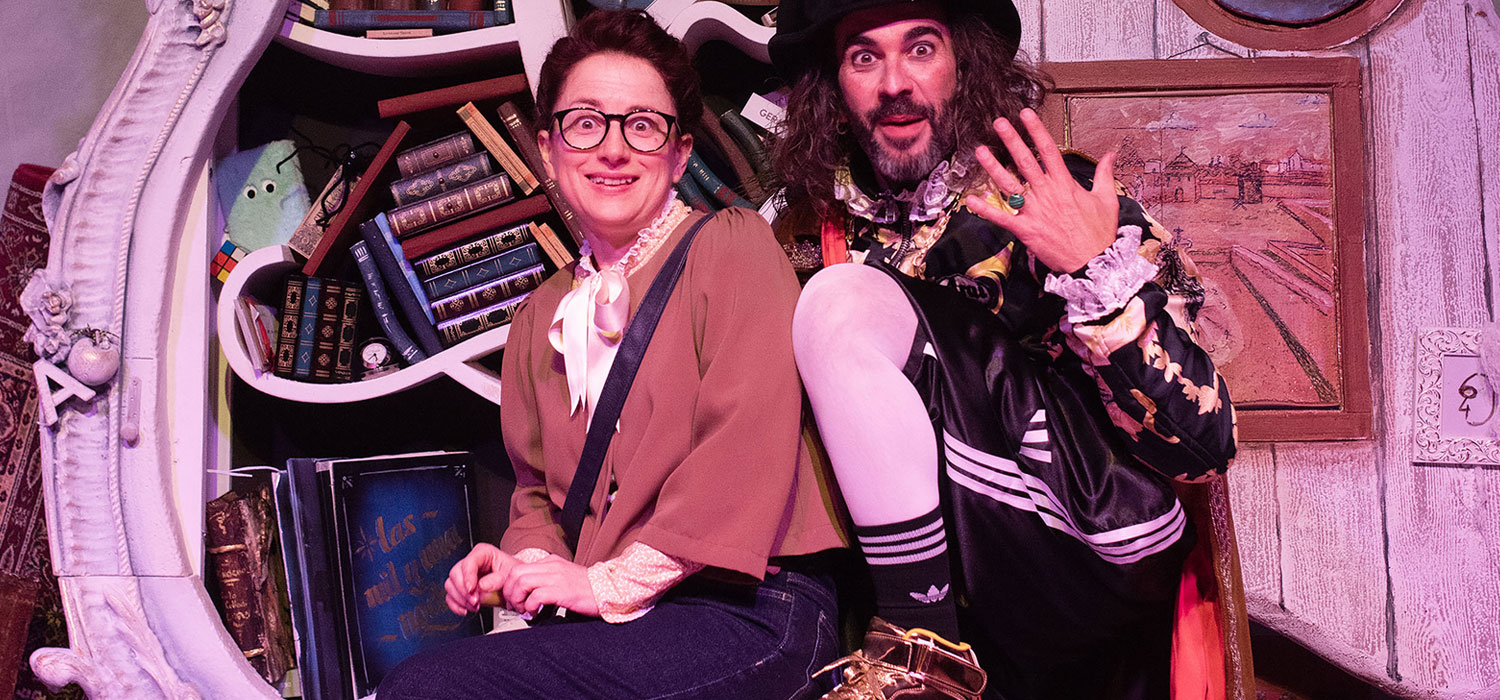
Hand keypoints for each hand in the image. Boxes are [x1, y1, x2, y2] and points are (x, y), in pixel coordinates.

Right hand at [445, 543, 518, 615]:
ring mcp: (464, 575)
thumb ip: (497, 579)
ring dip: (461, 599)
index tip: (472, 589)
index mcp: (483, 553)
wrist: (515, 588)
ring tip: (475, 605)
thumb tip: (482, 585)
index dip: (468, 577)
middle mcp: (471, 562)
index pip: (468, 562)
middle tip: (475, 601)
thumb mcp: (511, 574)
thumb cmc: (514, 577)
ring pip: (450, 585)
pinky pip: (450, 596)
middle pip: (455, 573)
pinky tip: (466, 609)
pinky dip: (456, 605)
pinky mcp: (461, 588)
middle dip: (464, 591)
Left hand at [499, 554, 600, 617]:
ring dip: (517, 600)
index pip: (518, 568)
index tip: (512, 599)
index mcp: (550, 563)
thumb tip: (527, 593)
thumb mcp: (563, 578)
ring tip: (524, 611)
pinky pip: (536, 596)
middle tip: (514, 606)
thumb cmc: (587, 590)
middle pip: (515, 573)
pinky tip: (535, 614)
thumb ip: (546, 580)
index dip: (509, 586)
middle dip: (509, 592)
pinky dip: (530, 607)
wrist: (610, 590)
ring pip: (522, 582)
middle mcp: (552, 567)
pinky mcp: (562, 591)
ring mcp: (557, 577)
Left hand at [965, 108, 1119, 273]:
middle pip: (1025, 161)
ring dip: (993, 167)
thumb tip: (1110, 155)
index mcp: (1065, 184)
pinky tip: (971, 199)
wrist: (1094, 262)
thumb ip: (1105, 174)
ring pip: (1010, 185)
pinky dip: (986, 209)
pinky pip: (1002, 218)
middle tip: (999, 124)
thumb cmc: (1100, 233)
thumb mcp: (1107, 199)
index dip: (1036, 130)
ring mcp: (1034, 211)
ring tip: (980, 151)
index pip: (1048, 150)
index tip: (1026, 115)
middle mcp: (1047, 194)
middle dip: (1011, 140)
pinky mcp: (1026, 230)